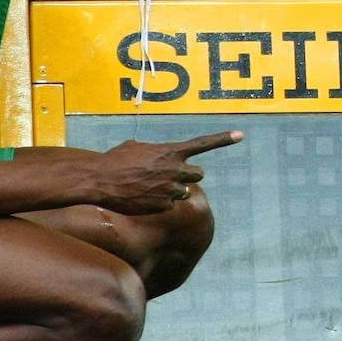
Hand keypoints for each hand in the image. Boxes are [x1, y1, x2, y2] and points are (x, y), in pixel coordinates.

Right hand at [85, 131, 242, 214]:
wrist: (100, 180)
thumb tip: (154, 156)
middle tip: (173, 175)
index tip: (241, 135)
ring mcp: (171, 189)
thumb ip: (153, 151)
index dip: (223, 139)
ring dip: (173, 190)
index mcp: (171, 151)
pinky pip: (169, 204)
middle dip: (189, 175)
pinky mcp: (163, 205)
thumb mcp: (136, 147)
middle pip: (199, 174)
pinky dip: (159, 202)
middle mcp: (175, 169)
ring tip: (151, 187)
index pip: (203, 144)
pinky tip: (143, 198)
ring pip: (184, 191)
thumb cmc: (115, 160)